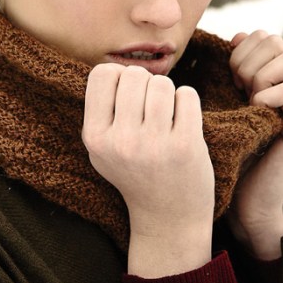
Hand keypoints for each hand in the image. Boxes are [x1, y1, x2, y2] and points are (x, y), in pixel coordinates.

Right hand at [82, 63, 213, 277]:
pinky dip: (187, 102)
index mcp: (94, 138)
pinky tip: (183, 122)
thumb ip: (102, 109)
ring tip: (166, 116)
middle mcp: (121, 142)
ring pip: (162, 83)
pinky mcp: (185, 146)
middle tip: (151, 109)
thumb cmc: (135, 171)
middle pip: (135, 74)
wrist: (168, 217)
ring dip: (168, 93)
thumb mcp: (103, 147)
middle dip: (147, 84)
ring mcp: (154, 145)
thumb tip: (117, 66)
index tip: (128, 96)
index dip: (119, 77)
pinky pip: (187, 95)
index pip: (102, 73)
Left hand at [227, 31, 282, 259]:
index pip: (269, 38)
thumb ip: (236, 73)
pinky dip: (269, 94)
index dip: (246, 49)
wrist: (242, 202)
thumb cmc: (230, 153)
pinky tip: (254, 109)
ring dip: (261, 73)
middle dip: (251, 59)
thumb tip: (239, 36)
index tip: (230, 76)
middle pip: (281, 43)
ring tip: (248, 99)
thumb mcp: (228, 104)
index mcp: (278, 83)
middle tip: (238, 87)